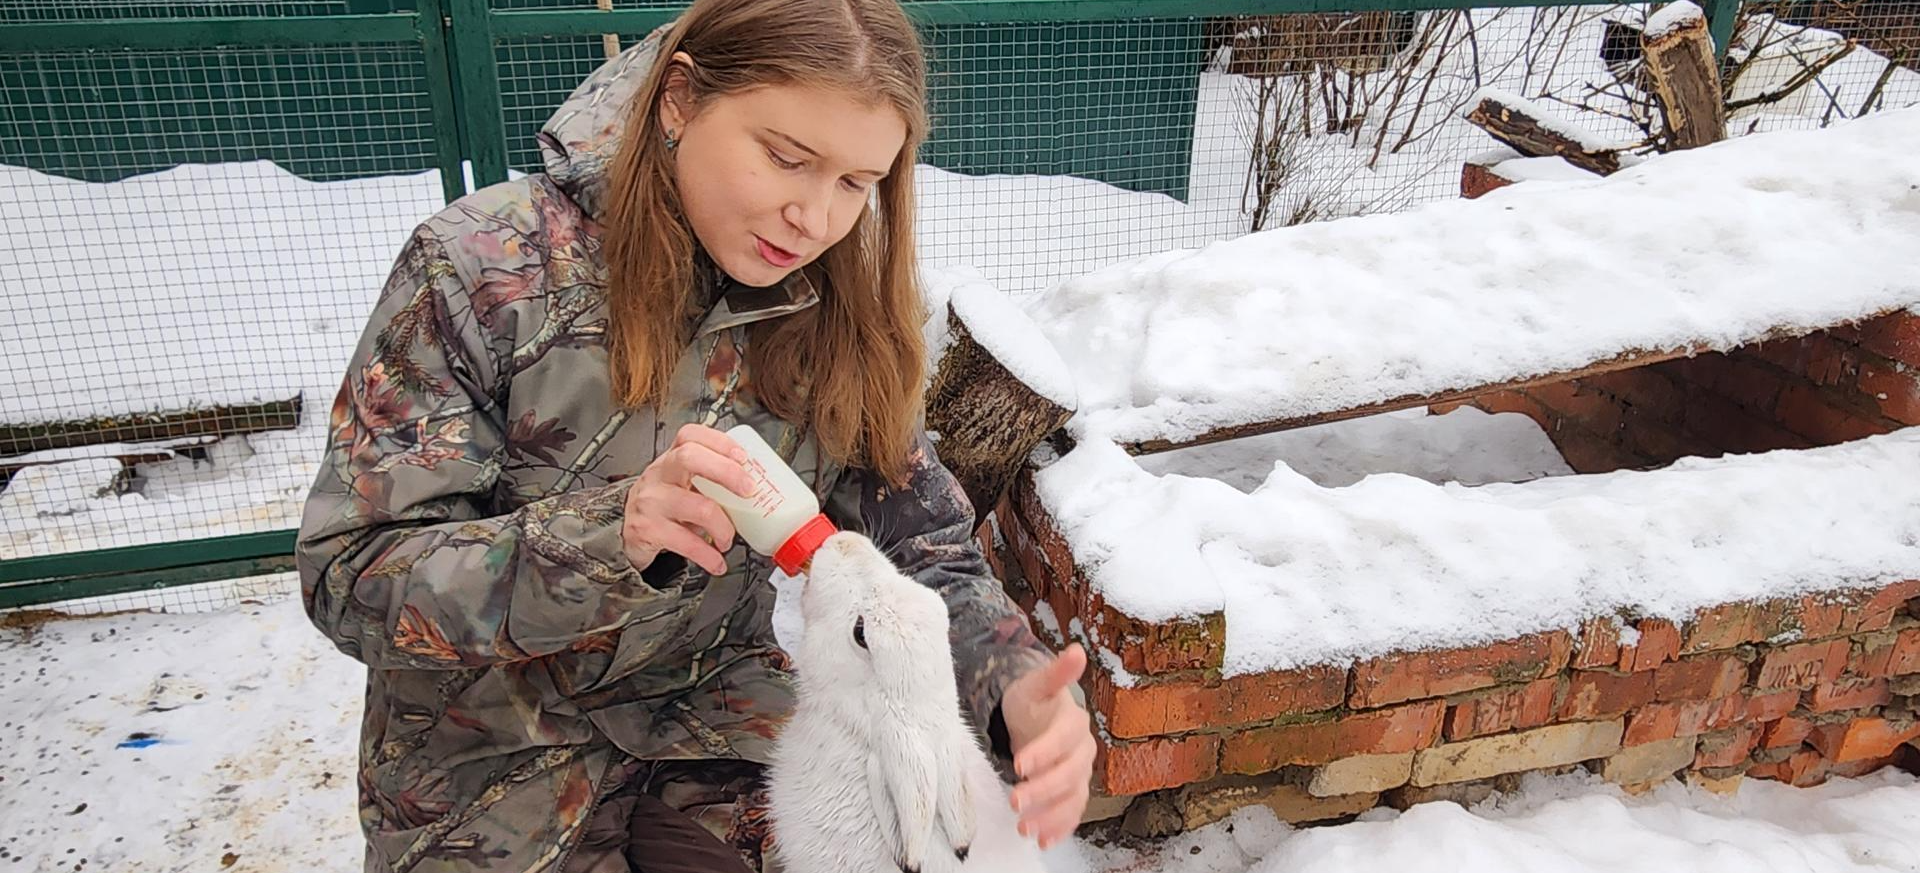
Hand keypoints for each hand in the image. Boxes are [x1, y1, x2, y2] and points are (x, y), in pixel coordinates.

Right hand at [621, 424, 755, 575]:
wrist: (629, 533)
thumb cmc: (665, 505)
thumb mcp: (681, 484)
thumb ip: (710, 480)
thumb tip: (758, 487)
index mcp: (671, 459)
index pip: (690, 435)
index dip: (719, 442)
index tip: (743, 457)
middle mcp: (659, 475)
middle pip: (690, 458)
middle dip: (727, 472)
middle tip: (748, 491)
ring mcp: (651, 501)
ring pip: (698, 507)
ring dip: (724, 528)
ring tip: (727, 539)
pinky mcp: (648, 529)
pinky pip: (687, 543)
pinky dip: (709, 557)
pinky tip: (716, 562)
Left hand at [1001, 644, 1094, 849]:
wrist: (1035, 719)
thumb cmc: (1033, 702)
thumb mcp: (1037, 684)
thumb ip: (1055, 673)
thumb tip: (1076, 650)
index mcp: (1074, 723)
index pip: (1064, 739)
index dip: (1045, 752)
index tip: (1020, 764)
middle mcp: (1083, 751)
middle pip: (1069, 774)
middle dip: (1042, 790)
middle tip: (1014, 800)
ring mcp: (1079, 775)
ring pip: (1071, 798)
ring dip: (1050, 815)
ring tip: (1024, 828)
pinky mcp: (1072, 793)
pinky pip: (1071, 814)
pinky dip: (1059, 828)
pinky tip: (1042, 841)